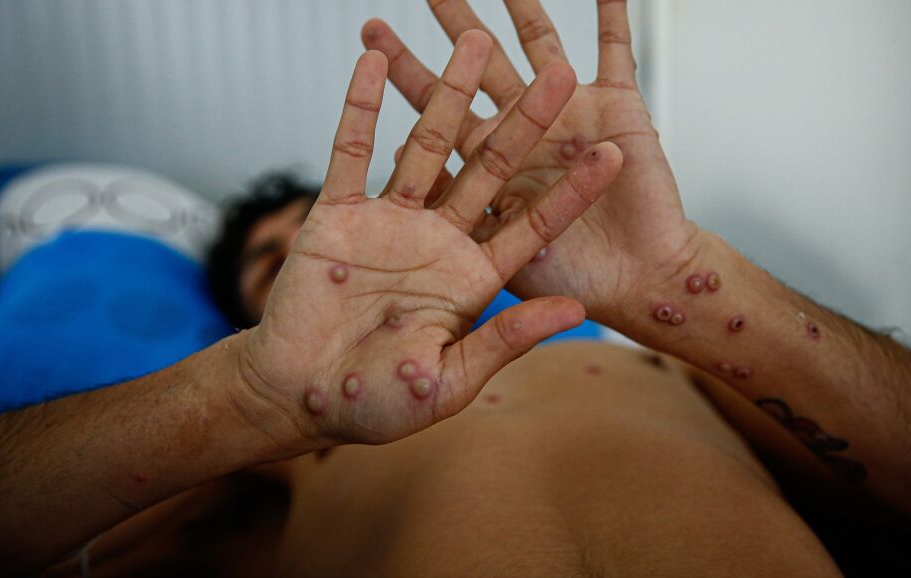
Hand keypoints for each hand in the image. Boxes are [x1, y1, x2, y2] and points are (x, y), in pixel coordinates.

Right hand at [237, 35, 622, 447]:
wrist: (299, 395)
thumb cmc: (372, 402)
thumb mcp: (451, 380)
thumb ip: (507, 339)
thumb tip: (573, 311)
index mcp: (474, 278)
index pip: (533, 223)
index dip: (572, 190)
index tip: (611, 153)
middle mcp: (440, 240)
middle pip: (492, 169)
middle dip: (524, 122)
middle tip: (558, 74)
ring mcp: (391, 222)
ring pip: (428, 147)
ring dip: (451, 96)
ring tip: (475, 42)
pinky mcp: (339, 214)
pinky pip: (351, 151)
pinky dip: (361, 108)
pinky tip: (376, 65)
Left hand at [362, 0, 697, 325]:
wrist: (641, 287)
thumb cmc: (575, 281)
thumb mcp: (499, 253)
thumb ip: (454, 211)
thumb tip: (398, 161)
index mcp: (492, 166)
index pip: (439, 113)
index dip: (408, 75)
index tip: (372, 40)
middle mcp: (526, 135)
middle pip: (479, 69)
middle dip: (451, 29)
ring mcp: (571, 117)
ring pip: (536, 48)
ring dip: (516, 8)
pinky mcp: (617, 109)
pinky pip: (614, 50)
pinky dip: (611, 14)